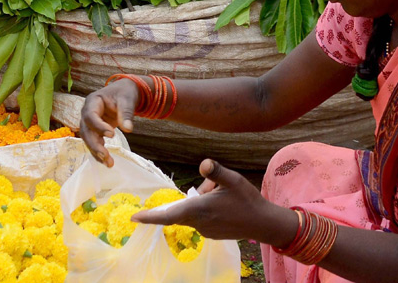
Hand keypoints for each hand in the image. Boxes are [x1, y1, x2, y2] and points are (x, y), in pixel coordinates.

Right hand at [79, 79, 138, 166]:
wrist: (124, 92)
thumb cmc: (124, 93)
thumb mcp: (127, 99)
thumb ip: (126, 113)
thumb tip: (128, 129)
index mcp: (93, 101)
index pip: (90, 116)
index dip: (98, 126)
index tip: (112, 135)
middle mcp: (87, 112)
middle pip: (85, 130)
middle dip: (94, 144)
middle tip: (106, 156)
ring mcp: (90, 122)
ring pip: (88, 139)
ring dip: (97, 151)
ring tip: (109, 163)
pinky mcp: (95, 130)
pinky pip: (94, 142)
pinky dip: (100, 152)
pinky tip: (108, 161)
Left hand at [131, 159, 285, 243]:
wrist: (263, 223)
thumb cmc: (247, 200)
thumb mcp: (233, 179)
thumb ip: (216, 171)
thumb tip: (203, 163)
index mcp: (199, 210)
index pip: (167, 215)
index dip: (150, 217)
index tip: (134, 218)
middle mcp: (198, 223)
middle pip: (181, 207)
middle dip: (192, 195)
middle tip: (215, 188)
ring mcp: (204, 231)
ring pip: (191, 211)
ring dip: (201, 199)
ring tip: (223, 192)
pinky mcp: (211, 234)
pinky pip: (199, 217)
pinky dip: (205, 207)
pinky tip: (224, 202)